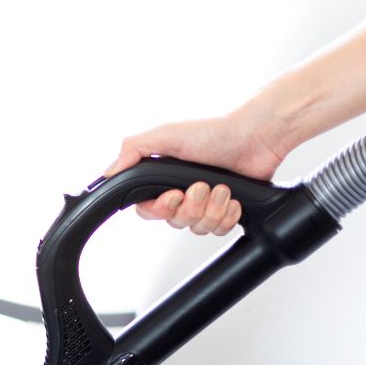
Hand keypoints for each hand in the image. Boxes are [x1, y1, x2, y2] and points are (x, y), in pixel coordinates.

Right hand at [105, 110, 287, 236]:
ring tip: (222, 188)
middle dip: (191, 208)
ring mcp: (205, 203)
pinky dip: (228, 216)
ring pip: (198, 228)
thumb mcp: (166, 135)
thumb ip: (133, 150)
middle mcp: (182, 192)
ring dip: (212, 210)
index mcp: (164, 178)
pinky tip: (233, 199)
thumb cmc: (213, 134)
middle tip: (202, 187)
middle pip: (175, 222)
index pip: (148, 210)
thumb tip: (109, 173)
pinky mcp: (225, 210)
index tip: (174, 195)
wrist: (255, 138)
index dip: (161, 209)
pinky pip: (219, 231)